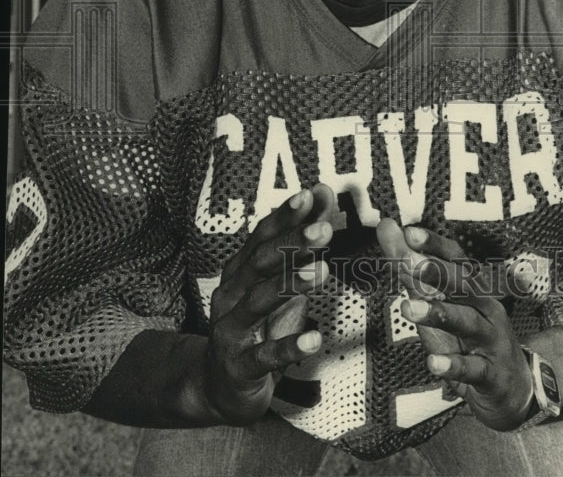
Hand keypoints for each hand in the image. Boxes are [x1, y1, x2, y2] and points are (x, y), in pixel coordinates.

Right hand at [204, 184, 334, 424]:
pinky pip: (263, 356)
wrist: (221, 387)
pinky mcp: (237, 366)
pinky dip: (287, 347)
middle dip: (290, 244)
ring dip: (289, 285)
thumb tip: (322, 192)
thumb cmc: (260, 326)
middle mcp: (230, 293)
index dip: (284, 217)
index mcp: (241, 270)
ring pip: (257, 302)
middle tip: (323, 230)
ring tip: (323, 271)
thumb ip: (303, 238)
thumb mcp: (283, 281)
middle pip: (259, 263)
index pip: (262, 236)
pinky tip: (313, 340)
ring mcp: (230, 330)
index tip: (308, 196)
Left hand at [383, 221, 533, 431]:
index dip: (434, 245)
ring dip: (438, 314)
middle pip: (464, 285)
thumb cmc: (467, 336)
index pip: (456, 259)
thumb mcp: (436, 301)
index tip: (409, 232)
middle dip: (438, 272)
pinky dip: (453, 366)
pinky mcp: (490, 373)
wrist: (511, 386)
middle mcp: (485, 307)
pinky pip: (472, 368)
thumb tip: (386, 227)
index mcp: (472, 287)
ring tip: (406, 308)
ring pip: (467, 323)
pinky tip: (432, 363)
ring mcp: (490, 339)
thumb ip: (410, 267)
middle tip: (409, 262)